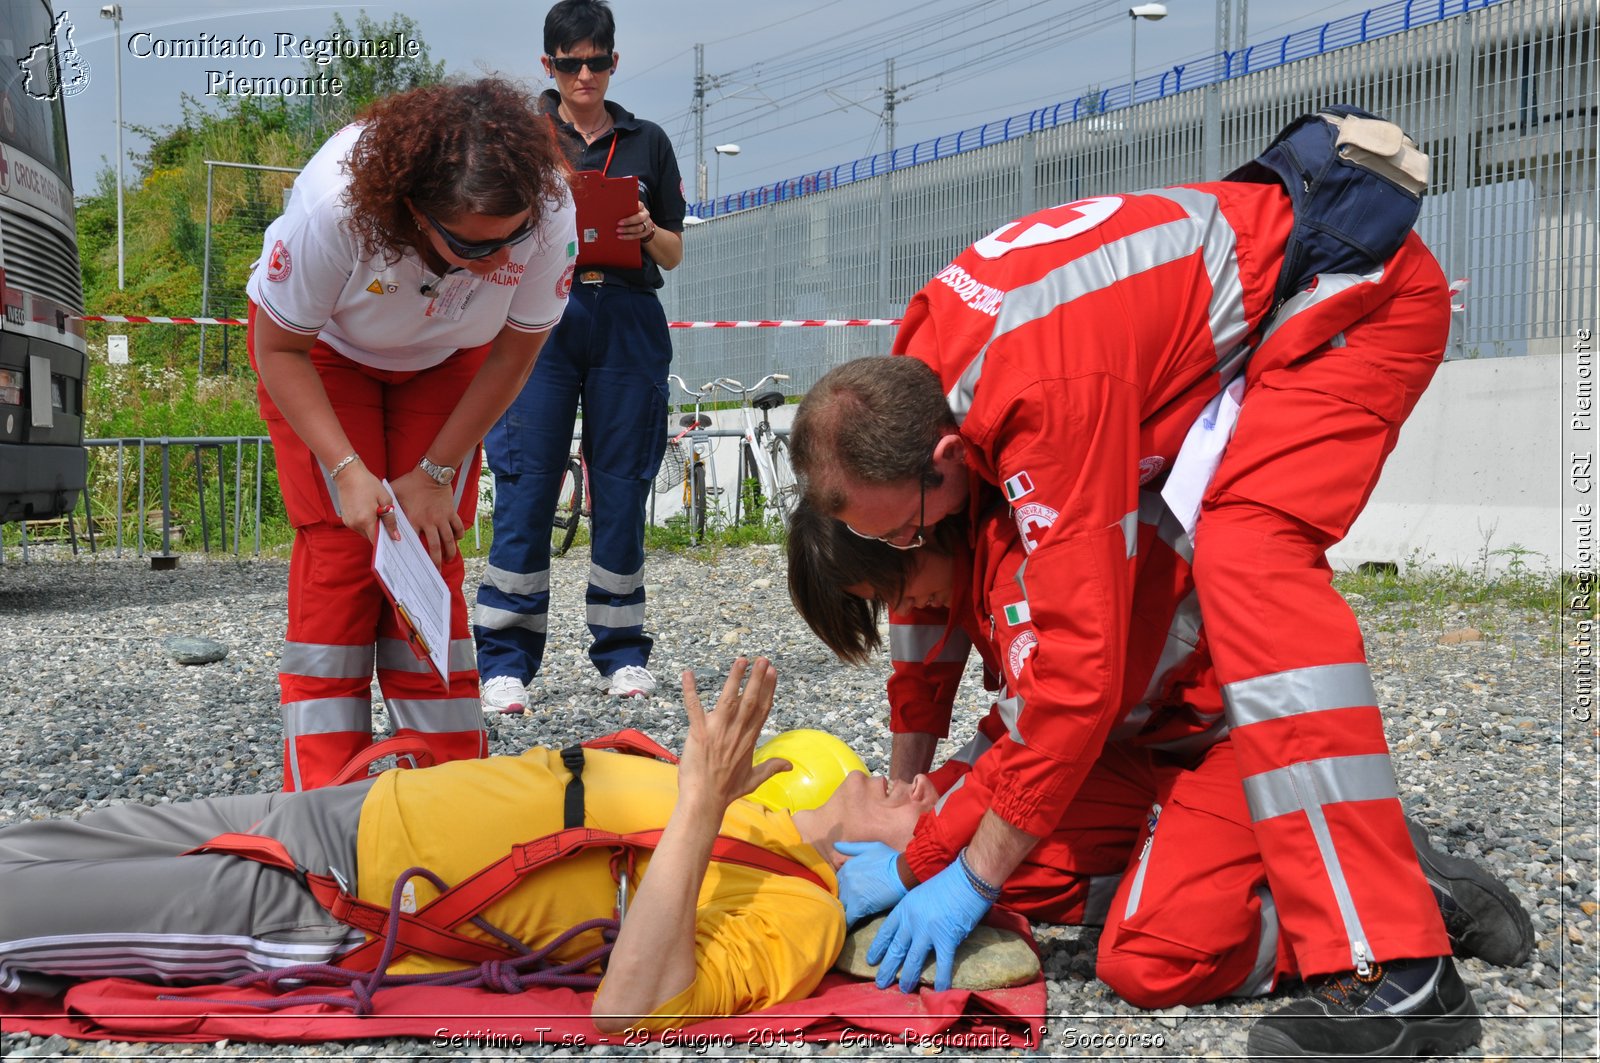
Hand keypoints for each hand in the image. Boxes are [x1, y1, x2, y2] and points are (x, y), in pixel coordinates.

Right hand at [334, 463, 400, 545]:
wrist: (348, 474)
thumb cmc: (368, 484)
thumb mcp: (385, 500)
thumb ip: (390, 520)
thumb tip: (395, 536)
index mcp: (365, 520)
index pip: (376, 541)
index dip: (386, 542)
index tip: (393, 540)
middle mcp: (355, 525)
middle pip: (371, 537)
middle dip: (380, 532)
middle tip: (388, 522)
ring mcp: (349, 522)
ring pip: (364, 532)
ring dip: (372, 527)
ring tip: (377, 513)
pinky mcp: (345, 519)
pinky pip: (358, 527)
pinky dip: (365, 523)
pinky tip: (369, 512)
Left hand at [391, 466, 464, 565]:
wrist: (430, 473)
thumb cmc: (410, 483)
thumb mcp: (394, 494)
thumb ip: (388, 508)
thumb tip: (379, 518)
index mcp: (414, 519)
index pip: (413, 542)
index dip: (414, 556)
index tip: (414, 567)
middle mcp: (429, 522)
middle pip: (435, 546)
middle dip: (436, 561)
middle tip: (436, 571)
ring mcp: (442, 518)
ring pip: (449, 540)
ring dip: (450, 552)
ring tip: (449, 560)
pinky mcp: (451, 512)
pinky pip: (458, 527)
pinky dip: (459, 535)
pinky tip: (457, 540)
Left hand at [619, 202, 654, 242]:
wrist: (643, 224)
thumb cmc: (632, 215)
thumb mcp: (630, 210)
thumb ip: (625, 209)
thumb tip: (611, 209)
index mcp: (641, 207)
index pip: (639, 205)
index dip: (632, 207)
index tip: (623, 209)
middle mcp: (645, 214)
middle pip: (639, 218)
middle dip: (629, 221)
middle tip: (618, 223)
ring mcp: (648, 223)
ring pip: (639, 228)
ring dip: (627, 230)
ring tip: (618, 230)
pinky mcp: (647, 232)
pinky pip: (637, 236)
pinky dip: (628, 237)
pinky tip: (621, 236)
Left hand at [677, 658, 784, 811]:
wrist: (705, 800)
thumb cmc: (727, 791)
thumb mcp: (754, 779)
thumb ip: (771, 768)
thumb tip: (790, 766)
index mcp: (749, 739)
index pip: (762, 709)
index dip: (768, 689)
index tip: (773, 673)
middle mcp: (736, 731)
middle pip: (750, 700)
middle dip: (757, 678)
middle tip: (763, 659)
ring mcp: (717, 731)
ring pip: (729, 699)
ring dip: (735, 678)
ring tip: (742, 660)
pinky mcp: (699, 732)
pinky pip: (694, 708)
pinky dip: (690, 691)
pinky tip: (688, 674)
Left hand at [834, 841, 908, 924]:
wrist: (904, 872)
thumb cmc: (890, 859)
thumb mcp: (870, 847)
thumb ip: (851, 848)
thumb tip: (834, 845)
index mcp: (847, 867)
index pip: (837, 882)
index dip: (843, 890)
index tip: (848, 895)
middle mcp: (846, 880)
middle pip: (838, 895)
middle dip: (843, 902)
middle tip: (847, 909)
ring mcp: (851, 893)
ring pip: (840, 907)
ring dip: (843, 913)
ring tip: (844, 920)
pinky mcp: (859, 906)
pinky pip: (847, 919)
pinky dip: (846, 924)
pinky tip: (845, 930)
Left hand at [867, 858, 992, 992]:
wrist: (967, 876)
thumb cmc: (947, 881)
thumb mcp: (920, 893)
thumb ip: (914, 911)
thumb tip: (913, 929)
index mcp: (904, 908)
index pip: (886, 932)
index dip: (878, 948)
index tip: (871, 960)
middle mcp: (912, 921)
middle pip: (895, 949)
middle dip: (887, 969)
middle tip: (880, 983)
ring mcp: (928, 931)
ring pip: (913, 960)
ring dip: (908, 977)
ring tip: (904, 989)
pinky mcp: (947, 938)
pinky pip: (942, 964)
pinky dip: (940, 979)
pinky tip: (938, 991)